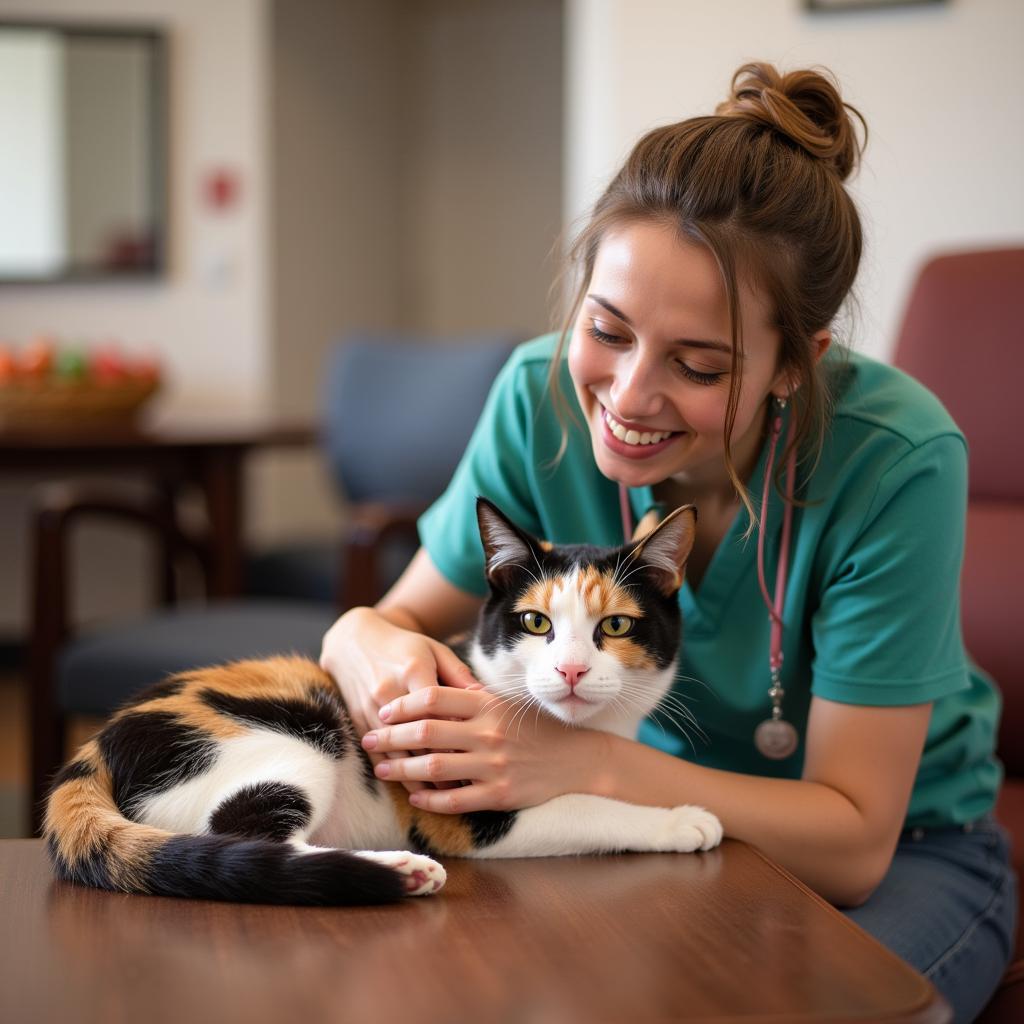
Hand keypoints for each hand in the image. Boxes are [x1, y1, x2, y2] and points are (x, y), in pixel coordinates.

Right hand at [319, 607, 479, 790]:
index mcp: (414, 671)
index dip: (458, 735)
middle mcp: (390, 691)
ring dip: (419, 776)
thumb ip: (459, 675)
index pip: (439, 710)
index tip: (478, 755)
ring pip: (397, 751)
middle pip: (417, 736)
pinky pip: (378, 754)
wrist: (355, 641)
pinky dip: (397, 773)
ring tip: (445, 793)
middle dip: (442, 762)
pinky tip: (414, 789)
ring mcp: (371, 708)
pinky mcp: (358, 720)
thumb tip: (488, 698)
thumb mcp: (436, 651)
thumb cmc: (406, 646)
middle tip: (468, 783)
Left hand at [360, 686, 600, 812]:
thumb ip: (471, 699)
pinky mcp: (499, 795)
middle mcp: (488, 732)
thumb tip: (429, 693)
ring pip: (435, 768)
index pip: (434, 698)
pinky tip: (414, 797)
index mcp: (487, 705)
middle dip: (390, 737)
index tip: (383, 711)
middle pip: (426, 733)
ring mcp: (493, 765)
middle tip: (368, 740)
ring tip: (382, 769)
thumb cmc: (534, 728)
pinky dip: (430, 800)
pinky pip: (455, 800)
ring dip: (402, 769)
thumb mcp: (505, 704)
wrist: (576, 758)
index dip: (403, 705)